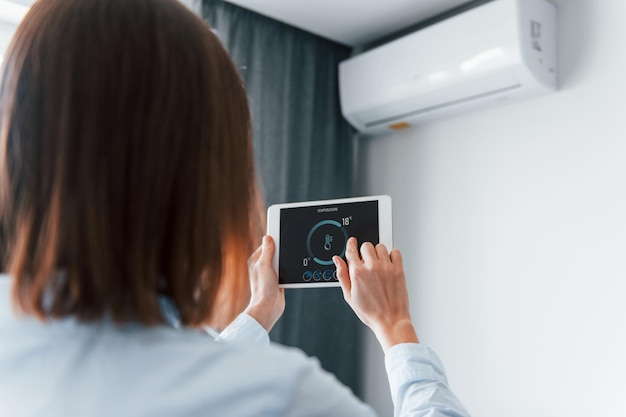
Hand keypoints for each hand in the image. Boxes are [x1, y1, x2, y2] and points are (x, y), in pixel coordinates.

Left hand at [244, 235, 284, 331]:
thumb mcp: (265, 266)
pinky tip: (290, 271)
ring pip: (281, 261)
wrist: (268, 308)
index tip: (282, 232)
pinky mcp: (277, 280)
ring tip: (286, 262)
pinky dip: (288, 269)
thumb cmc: (263, 289)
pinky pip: (285, 269)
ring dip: (285, 261)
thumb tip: (268, 237)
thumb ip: (267, 251)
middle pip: (275, 252)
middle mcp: (262, 266)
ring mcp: (270, 273)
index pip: (266, 244)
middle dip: (281, 250)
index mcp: (256, 261)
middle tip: (287, 248)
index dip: (274, 239)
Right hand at [333, 237, 418, 351]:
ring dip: (378, 252)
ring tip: (378, 263)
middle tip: (367, 261)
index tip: (352, 242)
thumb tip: (337, 260)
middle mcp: (372, 268)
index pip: (352, 250)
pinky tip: (389, 264)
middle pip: (366, 246)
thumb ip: (342, 275)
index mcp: (357, 273)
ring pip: (380, 247)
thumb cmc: (371, 312)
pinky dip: (392, 255)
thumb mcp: (349, 296)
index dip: (351, 244)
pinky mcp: (398, 270)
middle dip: (364, 251)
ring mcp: (386, 268)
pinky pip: (395, 252)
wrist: (390, 321)